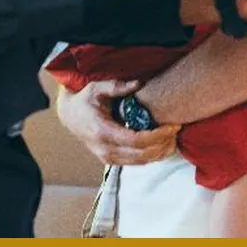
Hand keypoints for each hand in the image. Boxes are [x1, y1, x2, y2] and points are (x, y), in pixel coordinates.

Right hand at [55, 79, 179, 165]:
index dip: (157, 135)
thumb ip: (117, 86)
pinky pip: (136, 162)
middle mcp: (105, 149)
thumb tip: (139, 84)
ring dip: (160, 152)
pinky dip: (152, 156)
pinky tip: (163, 145)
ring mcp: (107, 157)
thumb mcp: (97, 88)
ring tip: (174, 137)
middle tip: (177, 129)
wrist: (69, 116)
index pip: (136, 140)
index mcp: (103, 131)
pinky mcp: (111, 160)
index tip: (172, 126)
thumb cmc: (85, 100)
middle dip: (163, 144)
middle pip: (142, 154)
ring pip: (141, 162)